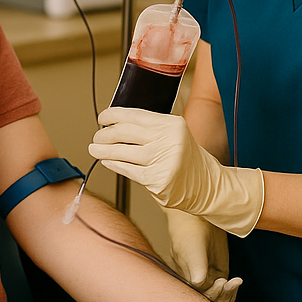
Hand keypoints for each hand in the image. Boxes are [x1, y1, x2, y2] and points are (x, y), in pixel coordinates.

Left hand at [90, 107, 263, 236]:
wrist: (208, 186)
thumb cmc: (186, 159)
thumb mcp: (174, 135)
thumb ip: (149, 129)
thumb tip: (115, 125)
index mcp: (171, 124)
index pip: (134, 115)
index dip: (112, 115)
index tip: (102, 117)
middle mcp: (168, 140)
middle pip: (124, 132)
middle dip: (104, 134)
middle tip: (96, 136)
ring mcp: (163, 161)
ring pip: (122, 152)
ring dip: (103, 150)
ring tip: (94, 149)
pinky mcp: (157, 181)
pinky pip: (127, 170)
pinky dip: (114, 165)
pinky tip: (107, 162)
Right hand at [162, 206, 241, 301]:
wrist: (198, 219)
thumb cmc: (190, 234)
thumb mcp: (193, 251)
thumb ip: (196, 268)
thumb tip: (198, 283)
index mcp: (187, 280)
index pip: (200, 297)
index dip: (212, 294)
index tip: (221, 282)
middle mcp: (198, 282)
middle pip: (211, 300)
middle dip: (221, 295)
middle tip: (228, 282)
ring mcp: (209, 278)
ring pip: (220, 296)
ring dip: (229, 293)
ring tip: (236, 281)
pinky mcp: (219, 273)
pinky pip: (227, 289)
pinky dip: (233, 291)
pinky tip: (237, 284)